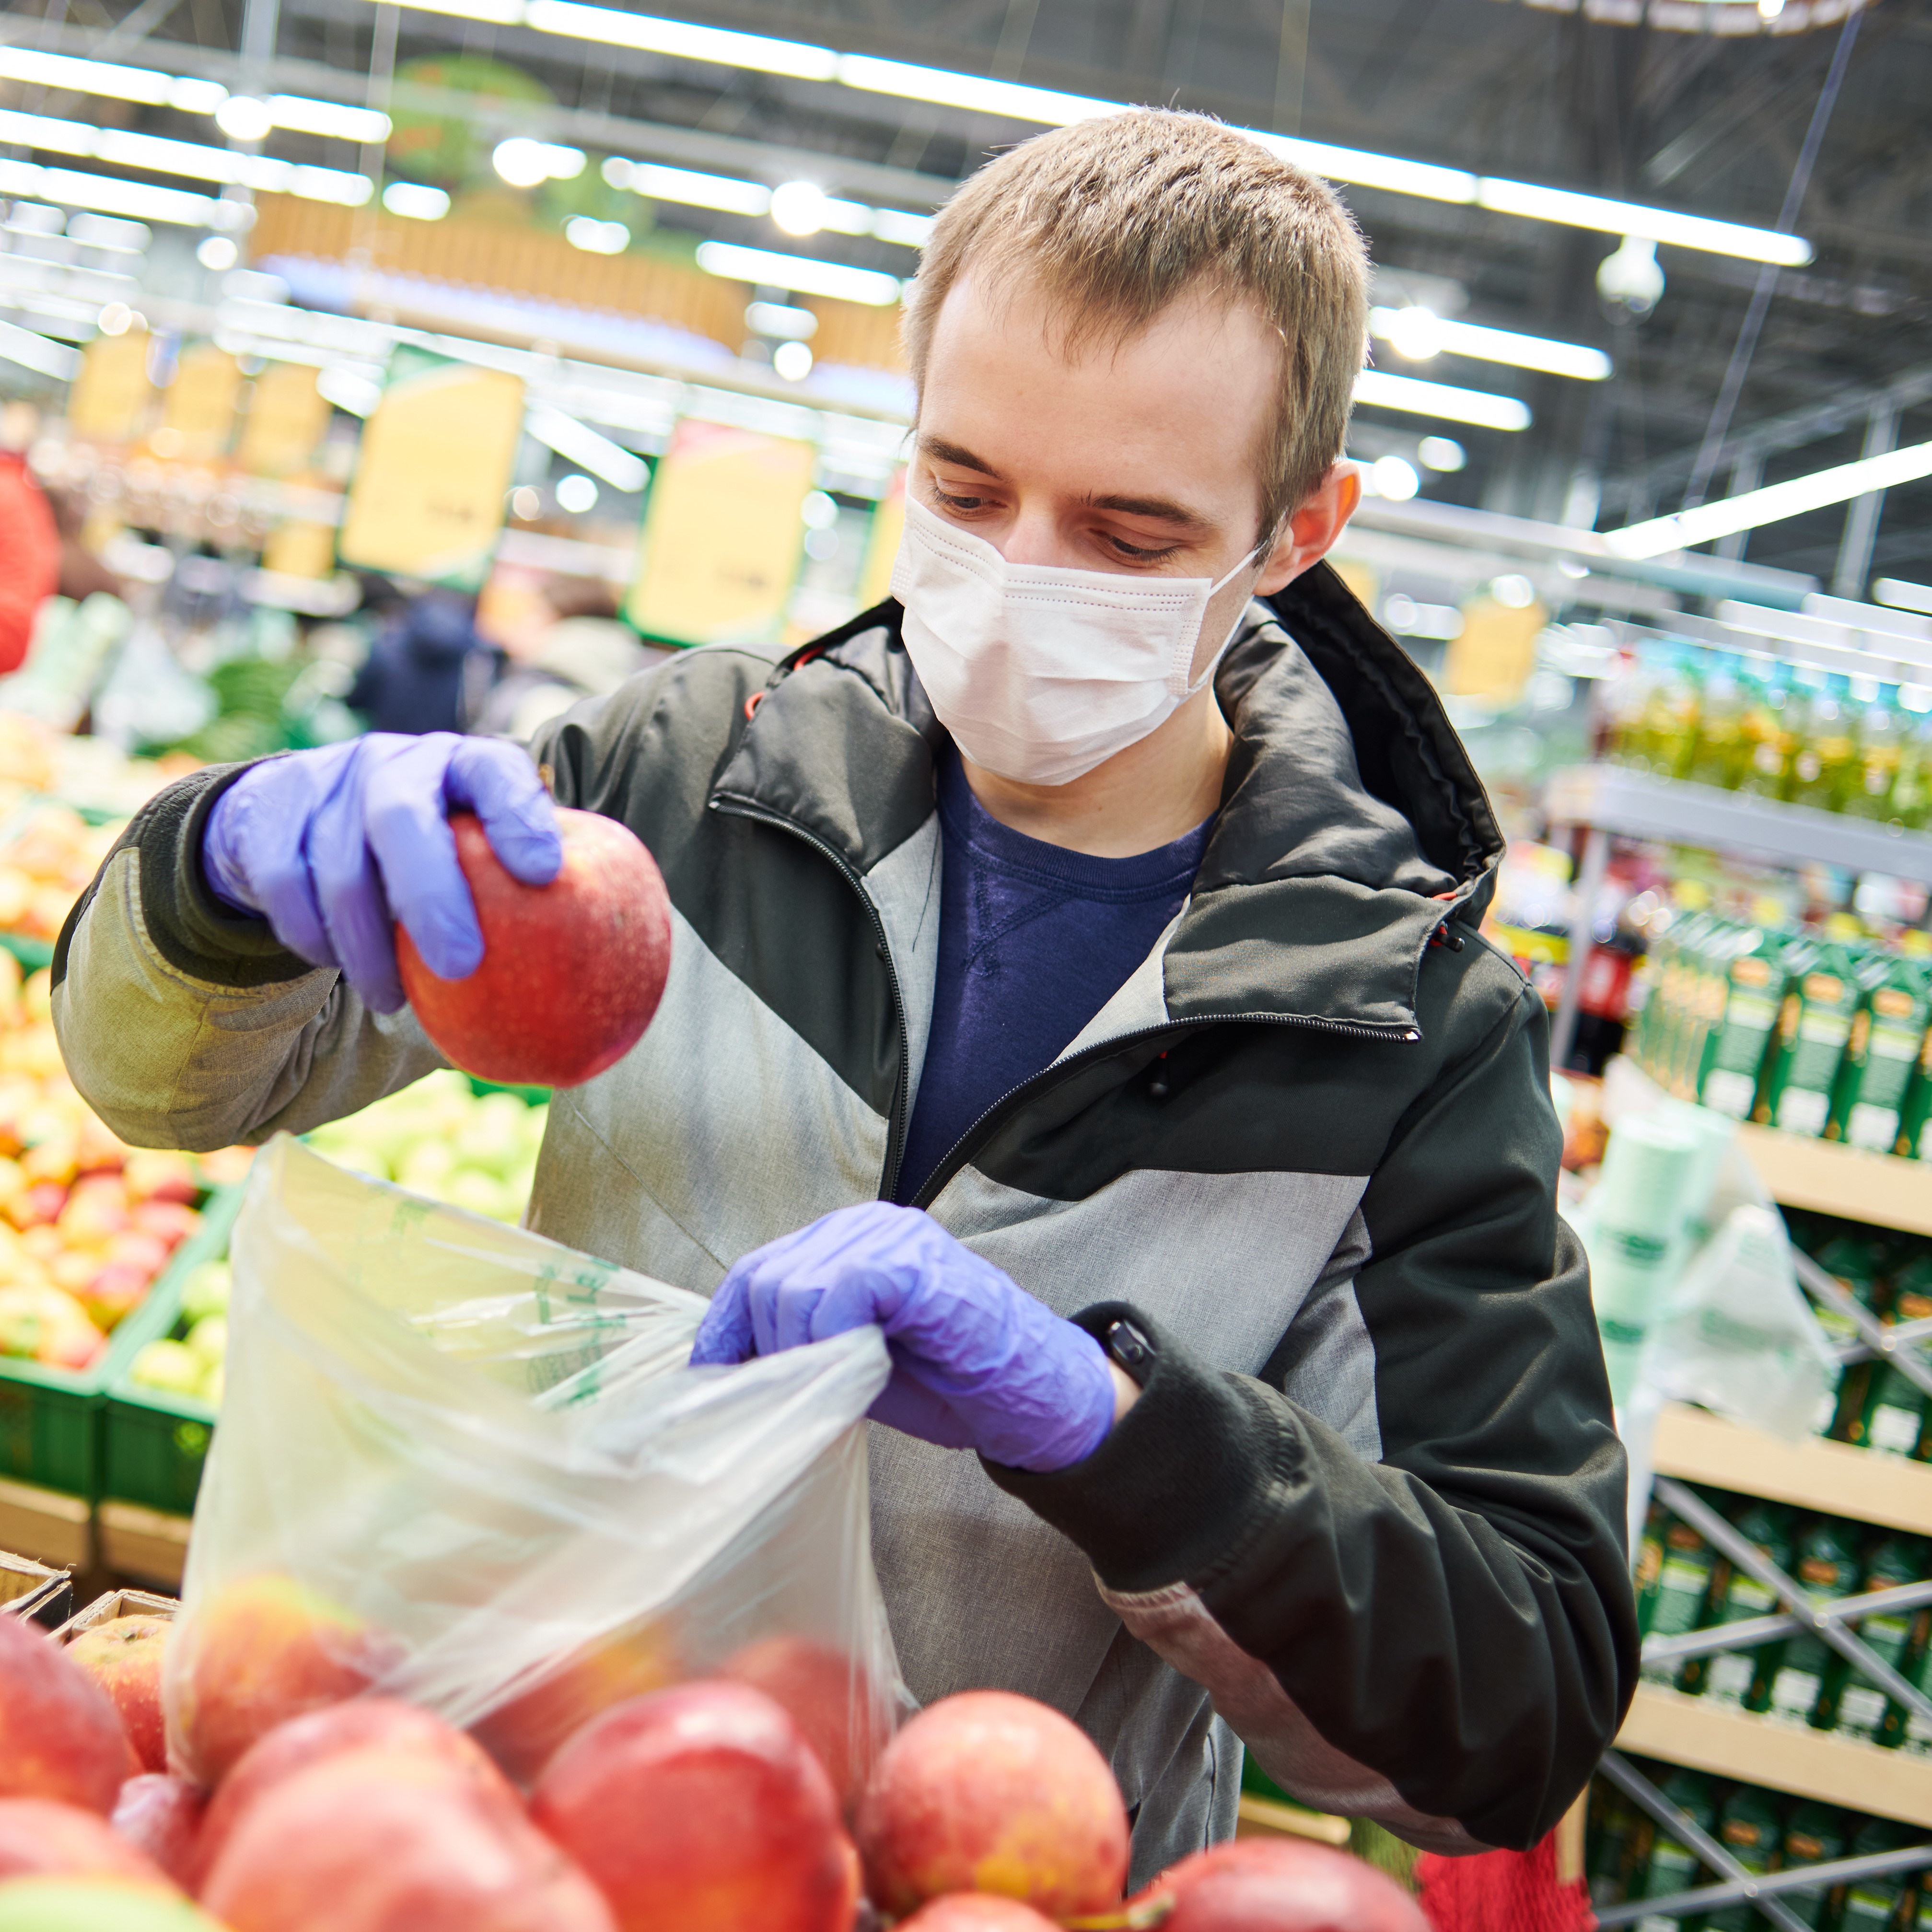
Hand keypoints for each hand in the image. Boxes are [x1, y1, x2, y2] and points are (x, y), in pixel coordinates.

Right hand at [201, 733, 560, 1014]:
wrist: (297, 808)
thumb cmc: (424, 845)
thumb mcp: (472, 846)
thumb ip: (518, 888)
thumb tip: (594, 989)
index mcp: (459, 762)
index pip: (495, 771)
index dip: (520, 816)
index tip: (546, 875)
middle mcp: (392, 761)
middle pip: (401, 818)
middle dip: (430, 894)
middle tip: (462, 967)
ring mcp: (323, 782)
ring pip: (337, 867)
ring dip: (368, 946)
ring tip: (396, 1001)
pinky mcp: (265, 816)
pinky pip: (282, 887)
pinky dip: (311, 937)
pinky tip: (338, 967)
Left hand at [689, 1202, 1118, 1471]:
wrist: (1033, 1394)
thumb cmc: (950, 1381)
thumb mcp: (855, 1363)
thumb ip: (804, 1348)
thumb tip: (732, 1371)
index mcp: (845, 1244)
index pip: (756, 1272)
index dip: (725, 1328)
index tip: (710, 1378)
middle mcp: (862, 1227)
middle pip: (764, 1279)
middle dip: (767, 1350)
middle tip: (796, 1397)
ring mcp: (889, 1238)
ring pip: (791, 1288)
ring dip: (799, 1352)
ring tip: (834, 1386)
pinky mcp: (911, 1261)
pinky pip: (838, 1293)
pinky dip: (831, 1340)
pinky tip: (857, 1368)